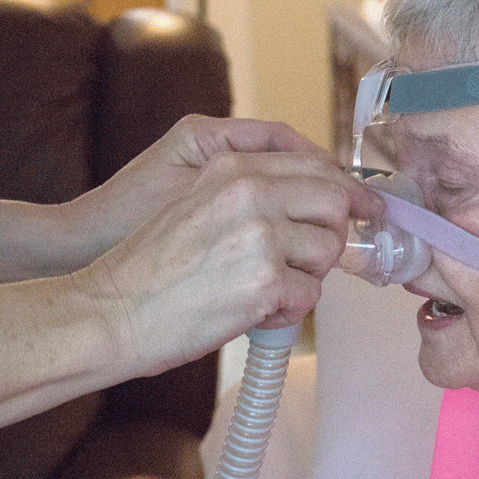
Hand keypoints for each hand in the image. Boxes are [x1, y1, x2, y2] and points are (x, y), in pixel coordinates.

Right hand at [79, 121, 382, 376]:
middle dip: (335, 232)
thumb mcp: (198, 202)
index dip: (349, 190)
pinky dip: (289, 309)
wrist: (110, 310)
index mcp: (234, 169)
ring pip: (327, 251)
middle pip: (335, 201)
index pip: (315, 167)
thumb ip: (254, 194)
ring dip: (308, 275)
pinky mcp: (266, 281)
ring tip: (270, 288)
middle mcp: (252, 193)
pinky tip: (256, 311)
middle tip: (317, 256)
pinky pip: (310, 295)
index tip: (368, 206)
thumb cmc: (151, 267)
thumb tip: (314, 203)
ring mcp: (261, 236)